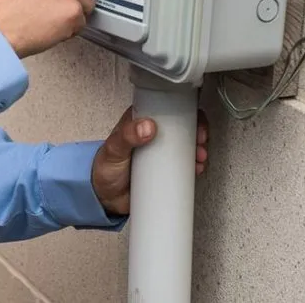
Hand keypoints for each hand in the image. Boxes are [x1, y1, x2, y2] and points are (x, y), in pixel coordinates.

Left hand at [91, 107, 209, 215]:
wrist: (105, 196)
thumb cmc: (105, 167)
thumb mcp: (114, 149)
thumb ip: (127, 136)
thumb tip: (148, 126)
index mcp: (139, 121)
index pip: (165, 108)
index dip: (184, 111)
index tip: (194, 120)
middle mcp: (153, 134)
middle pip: (181, 126)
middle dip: (196, 131)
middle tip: (200, 141)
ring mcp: (160, 152)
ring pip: (186, 145)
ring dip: (199, 148)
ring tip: (200, 158)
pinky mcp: (165, 169)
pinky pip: (184, 164)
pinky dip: (195, 164)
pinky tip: (199, 168)